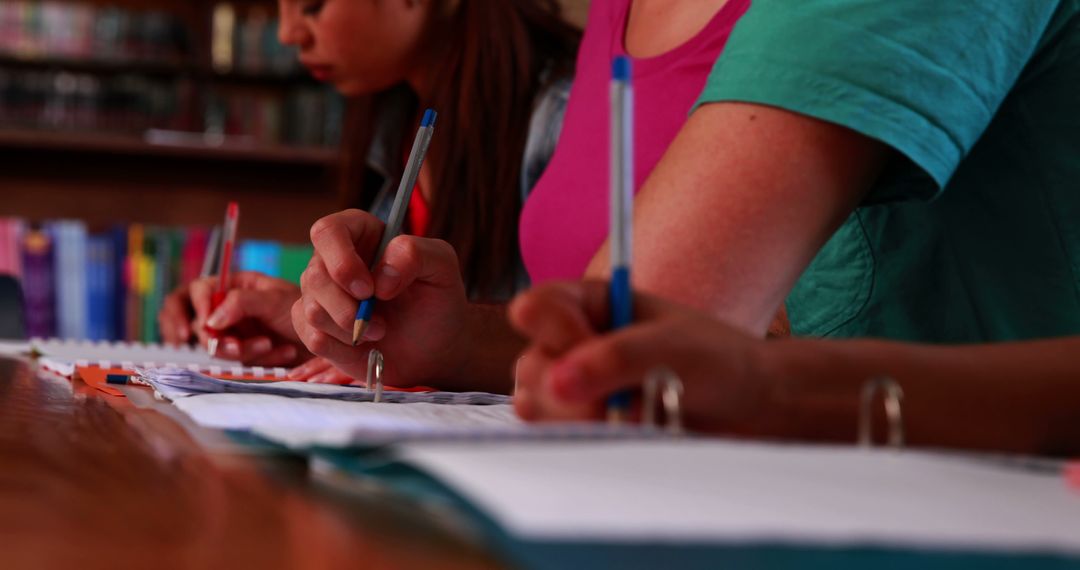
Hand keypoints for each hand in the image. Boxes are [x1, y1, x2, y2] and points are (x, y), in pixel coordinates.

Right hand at [158, 271, 308, 365]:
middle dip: (217, 338)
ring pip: (217, 346)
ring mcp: (234, 331)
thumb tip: (211, 319)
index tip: (210, 323)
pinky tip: (282, 353)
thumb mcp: (274, 299)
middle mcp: (228, 307)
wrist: (326, 337)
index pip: (198, 290)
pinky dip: (258, 359)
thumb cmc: (303, 309)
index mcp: (233, 284)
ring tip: (268, 345)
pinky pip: (238, 361)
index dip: (198, 306)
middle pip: (199, 323)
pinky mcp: (244, 352)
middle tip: (236, 347)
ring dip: (242, 349)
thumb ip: (241, 303)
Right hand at [293, 209, 469, 386]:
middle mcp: (332, 260)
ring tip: (380, 331)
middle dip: (349, 308)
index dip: (341, 261)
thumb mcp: (442, 266)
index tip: (368, 289)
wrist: (434, 346)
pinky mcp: (316, 328)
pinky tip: (365, 346)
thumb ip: (415, 254)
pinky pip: (311, 338)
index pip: (327, 231)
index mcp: (359, 233)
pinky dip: (342, 349)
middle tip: (383, 322)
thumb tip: (380, 277)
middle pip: (314, 276)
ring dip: (351, 329)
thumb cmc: (436, 298)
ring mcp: (320, 295)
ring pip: (311, 310)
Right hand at [508, 281, 784, 434]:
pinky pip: (554, 434)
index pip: (537, 308)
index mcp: (590, 303)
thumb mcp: (674, 348)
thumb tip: (559, 383)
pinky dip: (585, 438)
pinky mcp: (580, 423)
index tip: (594, 351)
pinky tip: (626, 431)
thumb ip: (617, 358)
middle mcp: (572, 341)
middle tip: (624, 400)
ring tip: (634, 417)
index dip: (558, 332)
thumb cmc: (717, 361)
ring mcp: (573, 385)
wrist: (747, 407)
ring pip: (536, 404)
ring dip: (579, 418)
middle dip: (571, 389)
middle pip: (531, 365)